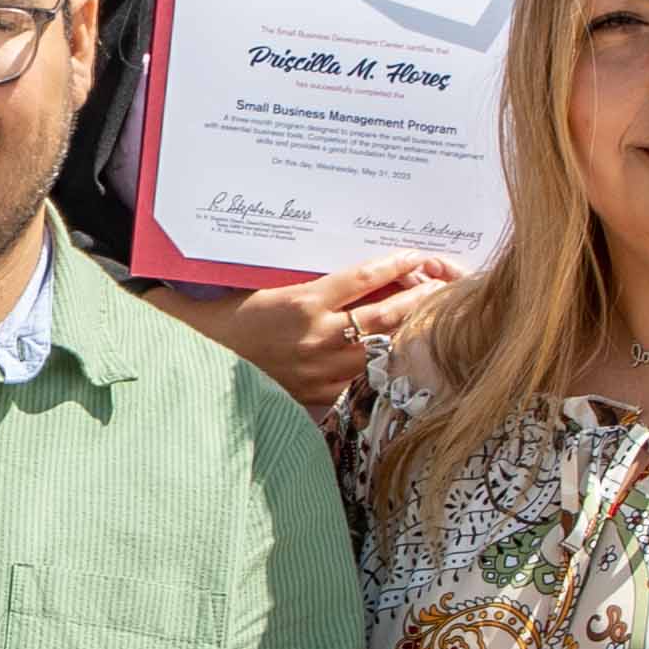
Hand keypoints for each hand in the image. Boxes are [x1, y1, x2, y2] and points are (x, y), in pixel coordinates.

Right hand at [176, 253, 460, 410]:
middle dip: (420, 298)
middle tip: (447, 284)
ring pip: (380, 348)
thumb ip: (309, 281)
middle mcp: (317, 337)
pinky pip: (362, 377)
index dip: (396, 265)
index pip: (363, 278)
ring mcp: (320, 370)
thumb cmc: (229, 318)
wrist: (200, 362)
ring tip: (438, 316)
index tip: (418, 254)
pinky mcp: (318, 394)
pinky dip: (385, 362)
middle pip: (385, 315)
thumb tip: (355, 269)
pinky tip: (404, 354)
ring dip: (412, 331)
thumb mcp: (266, 287)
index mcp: (302, 303)